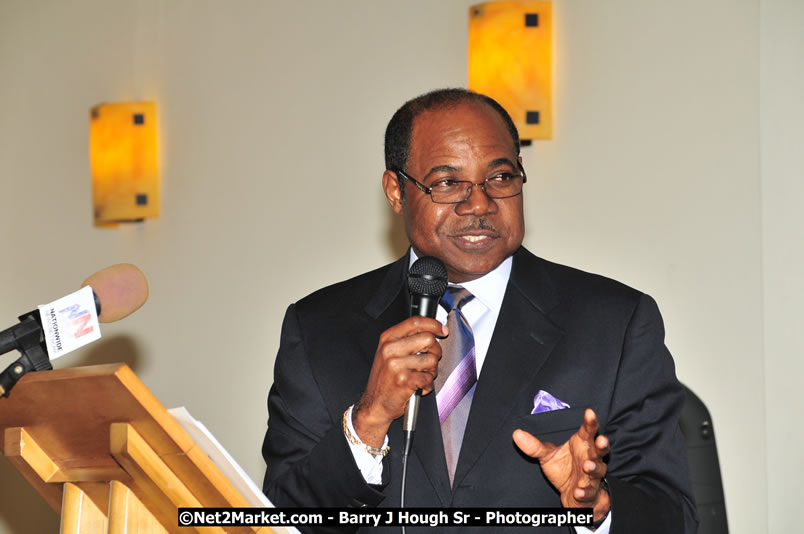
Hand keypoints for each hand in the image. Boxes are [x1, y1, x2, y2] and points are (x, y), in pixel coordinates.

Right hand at [353, 316, 447, 446]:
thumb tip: (433, 331)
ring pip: (432, 359)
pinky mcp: (404, 380)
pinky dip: (428, 385)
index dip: (433, 324)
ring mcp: (396, 365)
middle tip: (430, 360)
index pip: (415, 322)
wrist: (375, 404)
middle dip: (435, 351)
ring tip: (421, 376)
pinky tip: (419, 386)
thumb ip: (407, 340)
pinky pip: (428, 377)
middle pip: (428, 338)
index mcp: (388, 339)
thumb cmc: (384, 379)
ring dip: (432, 370)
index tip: (442, 330)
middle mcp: (390, 349)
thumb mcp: (388, 353)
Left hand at [513, 408, 610, 520]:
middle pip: (599, 449)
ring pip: (597, 470)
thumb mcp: (547, 456)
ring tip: (587, 466)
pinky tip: (578, 491)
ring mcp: (592, 475)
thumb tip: (516, 433)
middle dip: (601, 444)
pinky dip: (584, 491)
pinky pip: (588, 491)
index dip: (590, 422)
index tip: (589, 412)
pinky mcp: (589, 492)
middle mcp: (590, 458)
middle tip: (600, 439)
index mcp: (581, 445)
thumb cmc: (564, 469)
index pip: (588, 431)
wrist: (573, 495)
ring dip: (594, 468)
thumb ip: (534, 446)